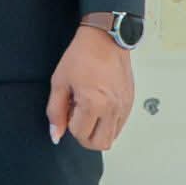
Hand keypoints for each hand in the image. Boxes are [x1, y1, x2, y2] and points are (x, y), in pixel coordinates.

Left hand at [46, 26, 133, 149]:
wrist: (105, 40)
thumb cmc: (81, 56)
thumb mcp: (59, 82)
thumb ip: (55, 112)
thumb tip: (55, 134)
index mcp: (94, 103)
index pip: (80, 134)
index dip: (69, 125)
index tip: (68, 109)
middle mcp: (113, 109)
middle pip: (100, 144)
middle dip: (84, 137)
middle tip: (76, 117)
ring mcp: (124, 107)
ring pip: (112, 138)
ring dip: (97, 131)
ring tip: (88, 110)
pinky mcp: (130, 103)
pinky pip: (119, 126)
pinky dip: (108, 124)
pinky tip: (99, 107)